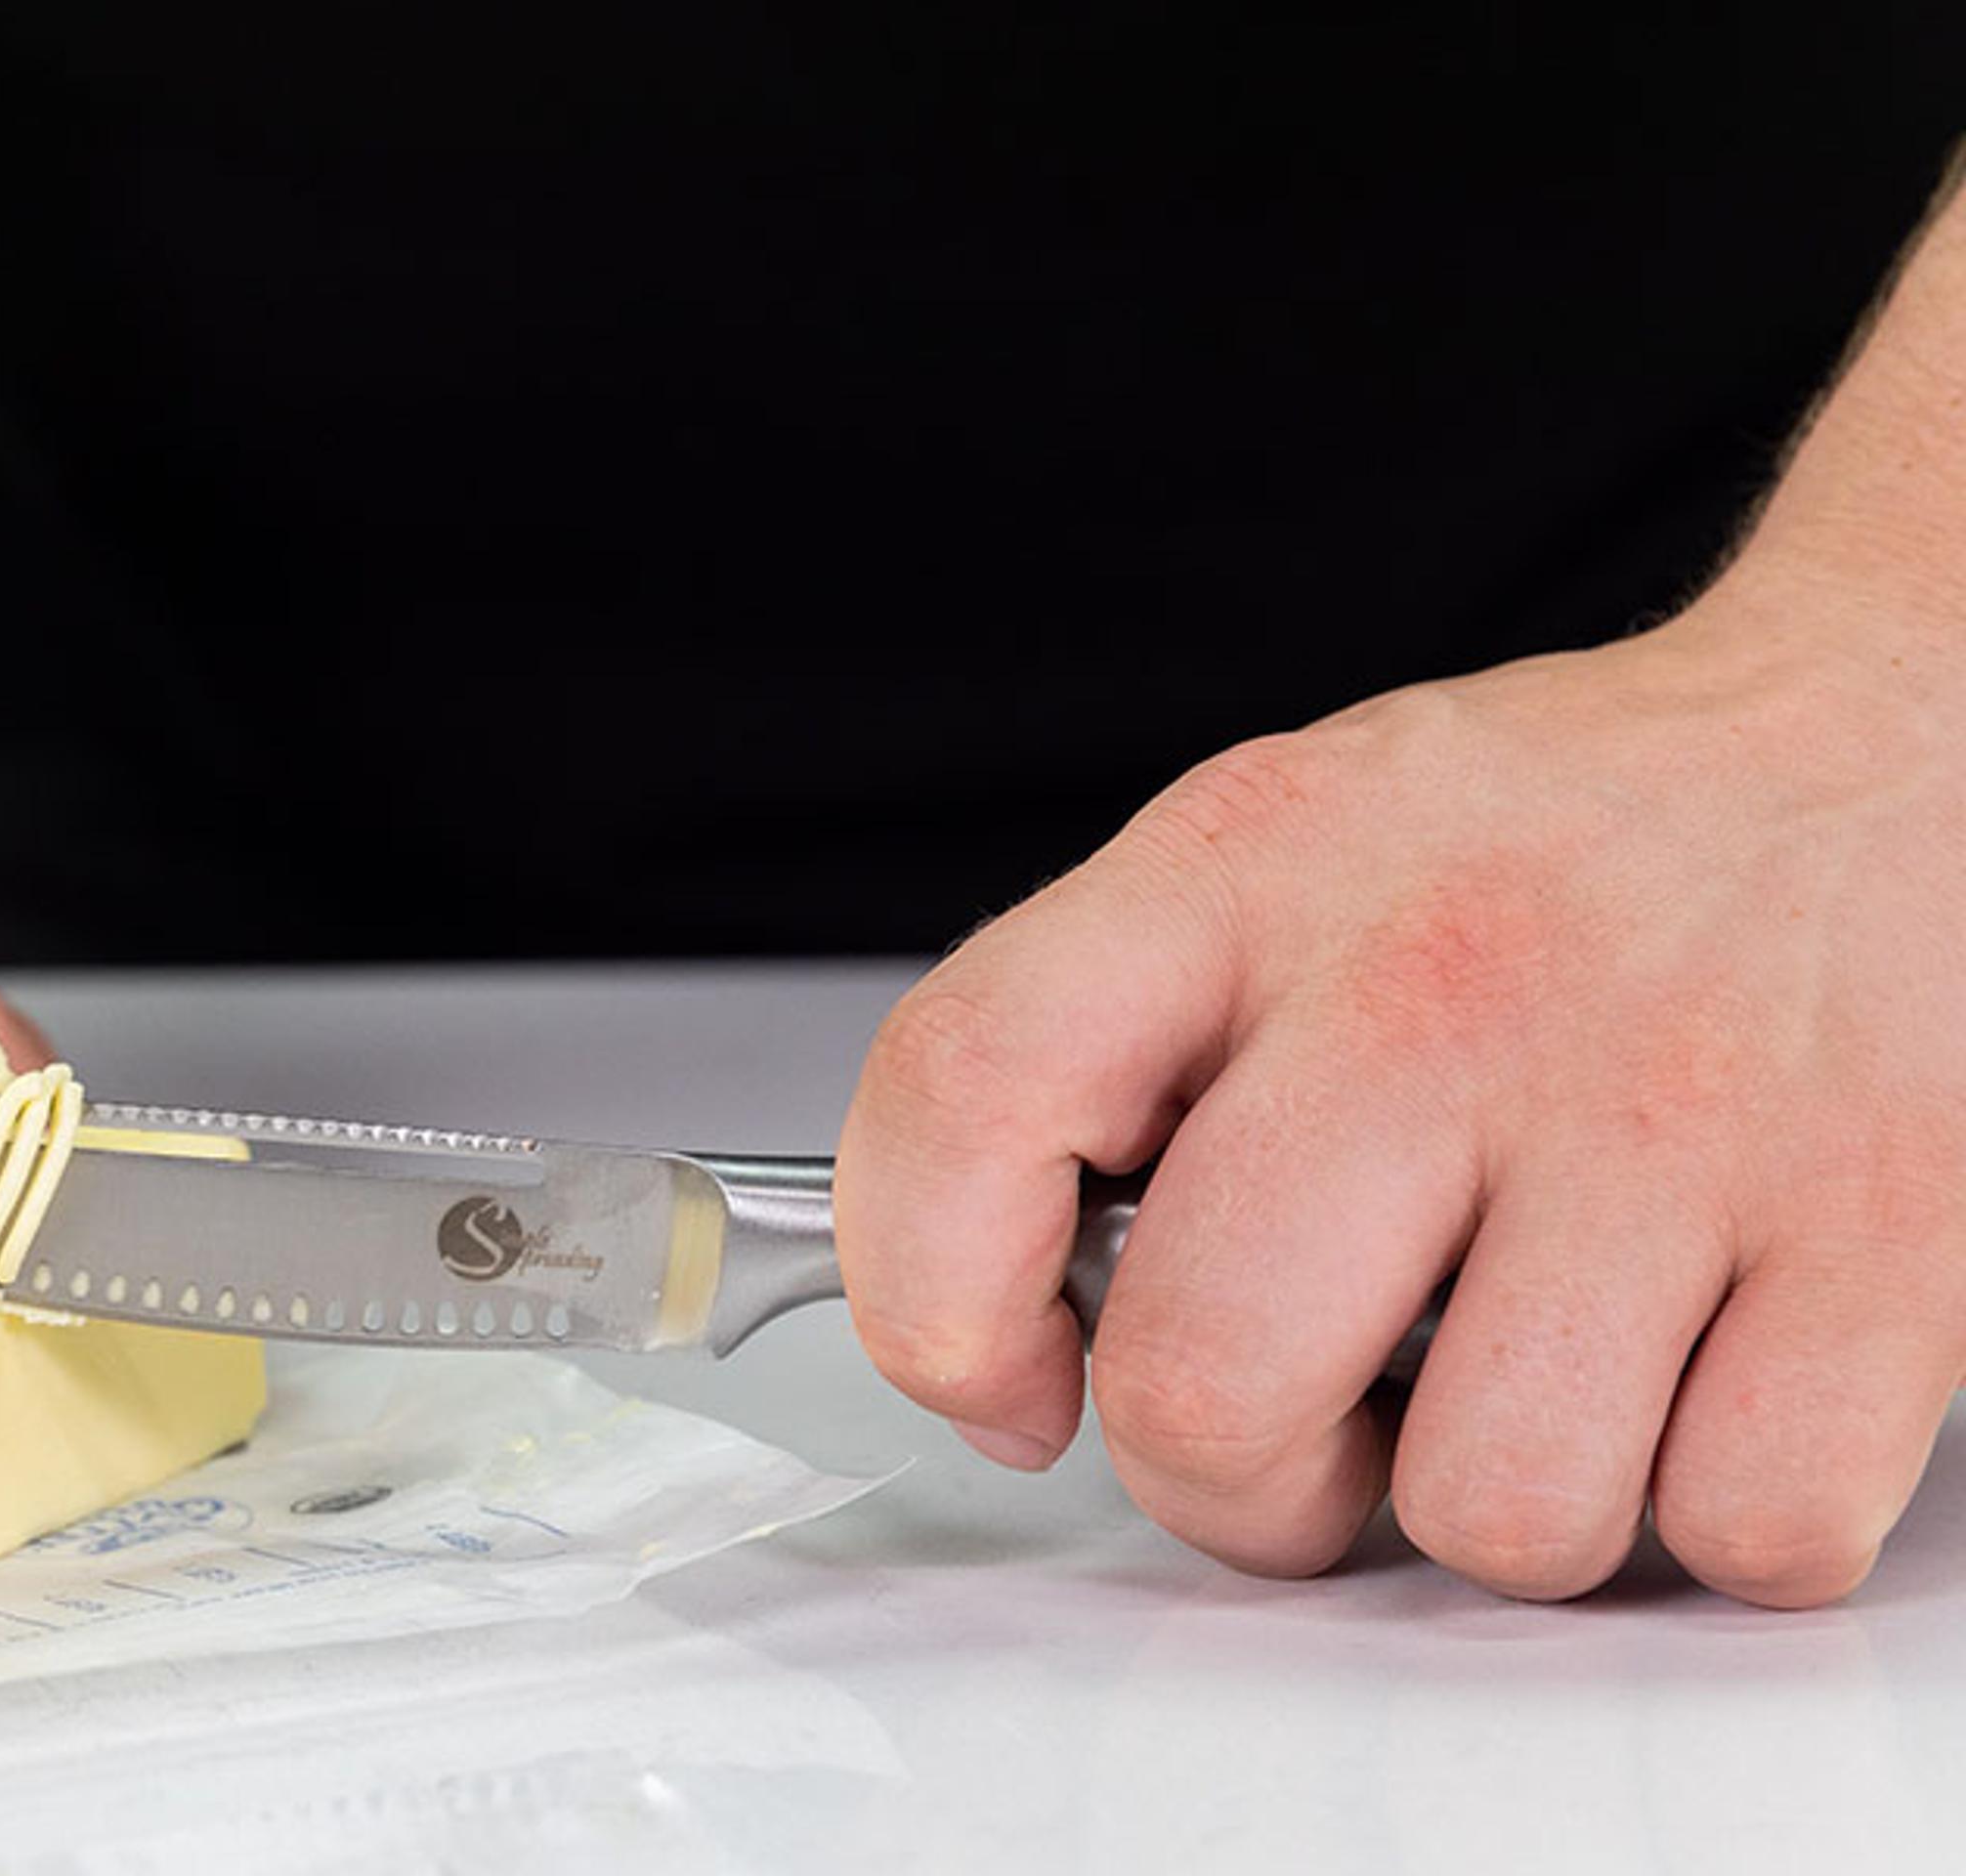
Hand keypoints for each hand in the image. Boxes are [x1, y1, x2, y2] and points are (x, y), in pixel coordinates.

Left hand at [836, 564, 1965, 1605]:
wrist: (1906, 733)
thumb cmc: (1569, 846)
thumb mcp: (1285, 854)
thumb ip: (1108, 1053)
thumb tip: (1007, 1336)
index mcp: (1251, 869)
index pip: (968, 1089)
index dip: (931, 1300)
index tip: (1007, 1378)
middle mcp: (1447, 983)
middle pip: (1207, 1382)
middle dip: (1234, 1483)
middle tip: (1307, 1426)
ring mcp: (1677, 1112)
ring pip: (1486, 1512)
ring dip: (1496, 1506)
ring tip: (1538, 1371)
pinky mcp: (1896, 1234)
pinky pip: (1740, 1532)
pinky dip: (1724, 1513)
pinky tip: (1708, 1372)